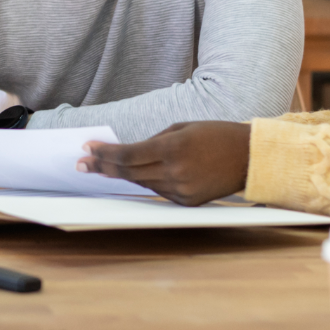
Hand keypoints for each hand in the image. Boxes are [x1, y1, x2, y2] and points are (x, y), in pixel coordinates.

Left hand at [78, 121, 251, 205]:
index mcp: (172, 148)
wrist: (249, 158)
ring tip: (99, 167)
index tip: (86, 149)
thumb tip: (127, 152)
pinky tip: (133, 174)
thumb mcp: (181, 128)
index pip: (127, 155)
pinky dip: (145, 181)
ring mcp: (181, 190)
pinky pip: (158, 190)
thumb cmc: (215, 135)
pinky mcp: (186, 201)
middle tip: (80, 163)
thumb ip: (152, 141)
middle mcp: (174, 172)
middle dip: (101, 167)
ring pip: (140, 183)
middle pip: (128, 172)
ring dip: (120, 174)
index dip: (104, 153)